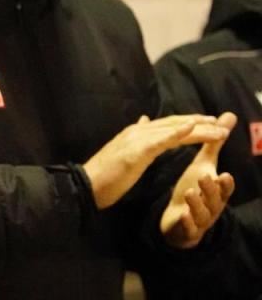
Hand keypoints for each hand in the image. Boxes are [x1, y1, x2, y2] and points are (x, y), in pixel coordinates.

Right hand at [83, 114, 228, 208]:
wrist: (86, 184)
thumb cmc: (104, 174)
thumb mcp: (123, 153)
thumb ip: (137, 138)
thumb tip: (144, 120)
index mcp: (135, 133)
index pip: (166, 125)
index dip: (188, 122)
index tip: (208, 123)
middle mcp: (136, 131)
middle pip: (173, 124)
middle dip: (198, 122)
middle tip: (220, 122)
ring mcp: (136, 139)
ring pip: (172, 130)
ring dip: (197, 128)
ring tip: (217, 128)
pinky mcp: (136, 151)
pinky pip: (161, 140)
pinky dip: (177, 132)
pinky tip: (191, 128)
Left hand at [161, 112, 236, 248]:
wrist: (178, 220)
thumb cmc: (194, 188)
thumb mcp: (204, 165)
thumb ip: (214, 143)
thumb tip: (229, 116)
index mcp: (215, 191)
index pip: (224, 187)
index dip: (225, 183)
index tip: (224, 174)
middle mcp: (212, 206)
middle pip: (215, 200)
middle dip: (211, 190)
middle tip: (205, 178)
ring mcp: (200, 219)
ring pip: (202, 213)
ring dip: (196, 203)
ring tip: (189, 192)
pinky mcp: (187, 229)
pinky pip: (188, 227)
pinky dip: (186, 221)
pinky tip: (182, 214)